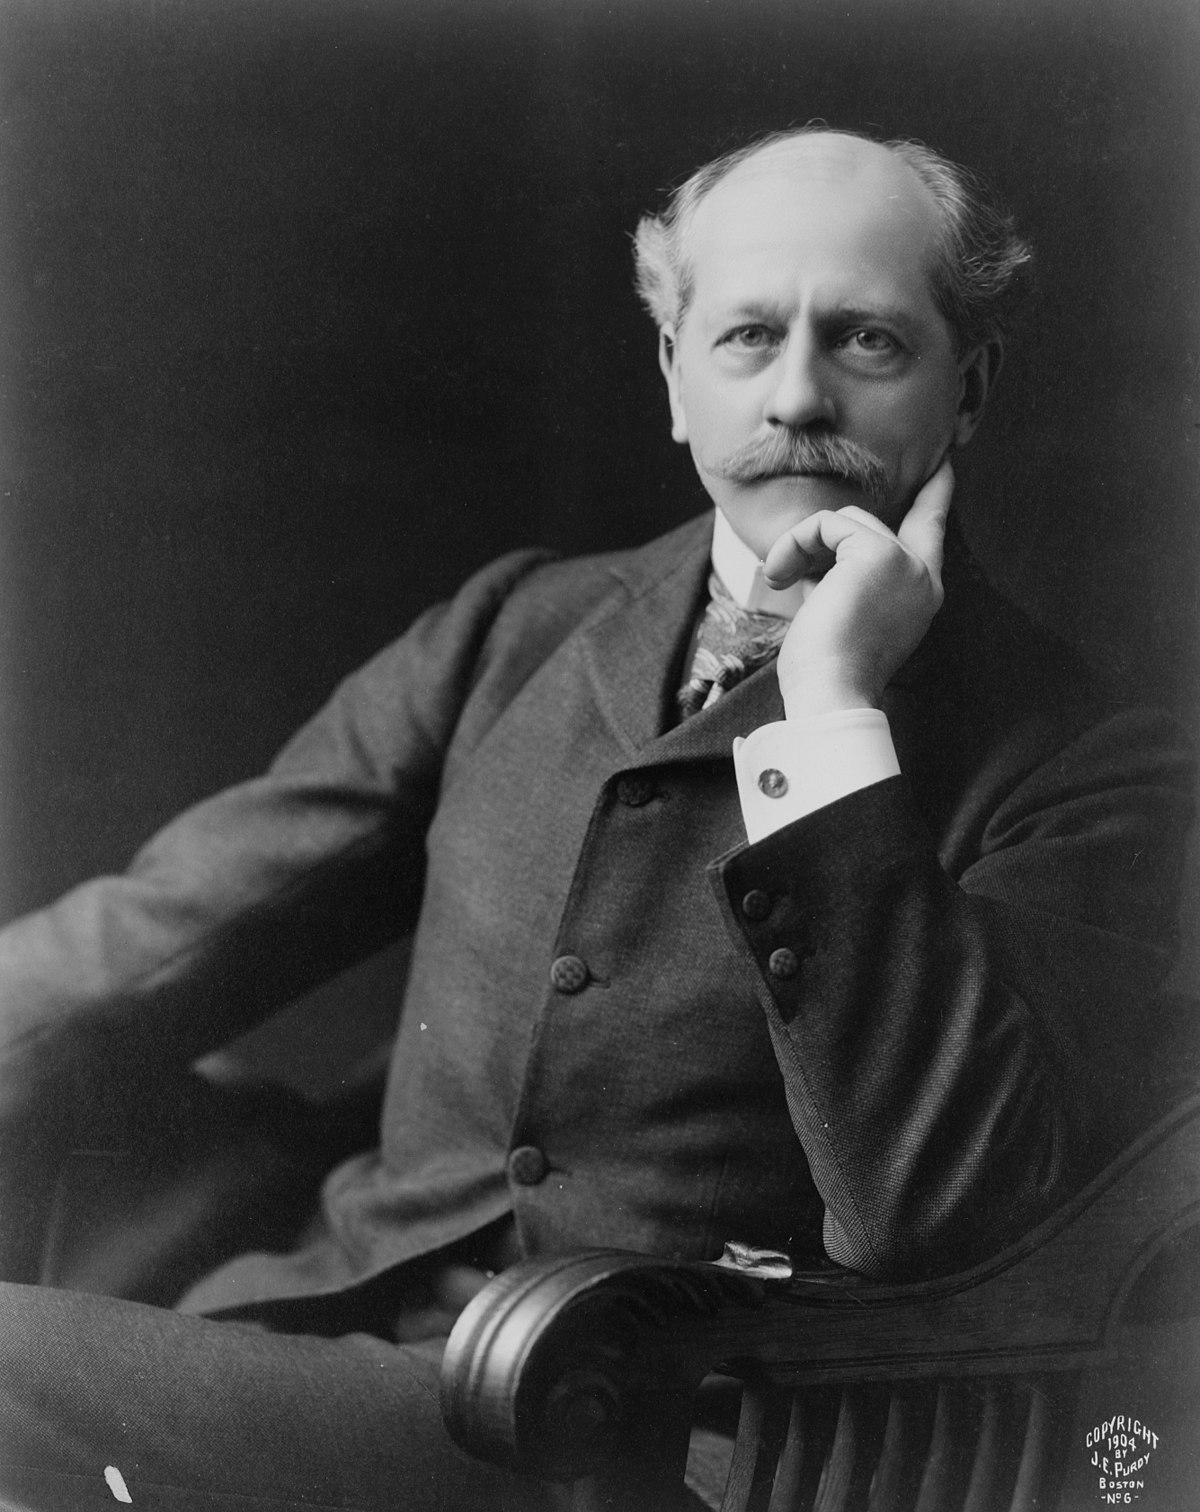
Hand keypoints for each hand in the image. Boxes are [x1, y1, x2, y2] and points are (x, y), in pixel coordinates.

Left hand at [763, 458, 953, 716]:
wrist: (831, 694)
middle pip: (869, 525)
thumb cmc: (826, 671)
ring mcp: (905, 563)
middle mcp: (922, 577)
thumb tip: (816, 558)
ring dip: (801, 548)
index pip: (930, 532)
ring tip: (780, 584)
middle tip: (781, 572)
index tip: (944, 467)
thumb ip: (845, 580)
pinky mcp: (878, 554)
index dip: (935, 497)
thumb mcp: (842, 615)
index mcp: (921, 596)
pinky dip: (796, 544)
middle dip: (819, 540)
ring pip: (845, 521)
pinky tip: (780, 577)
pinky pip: (827, 523)